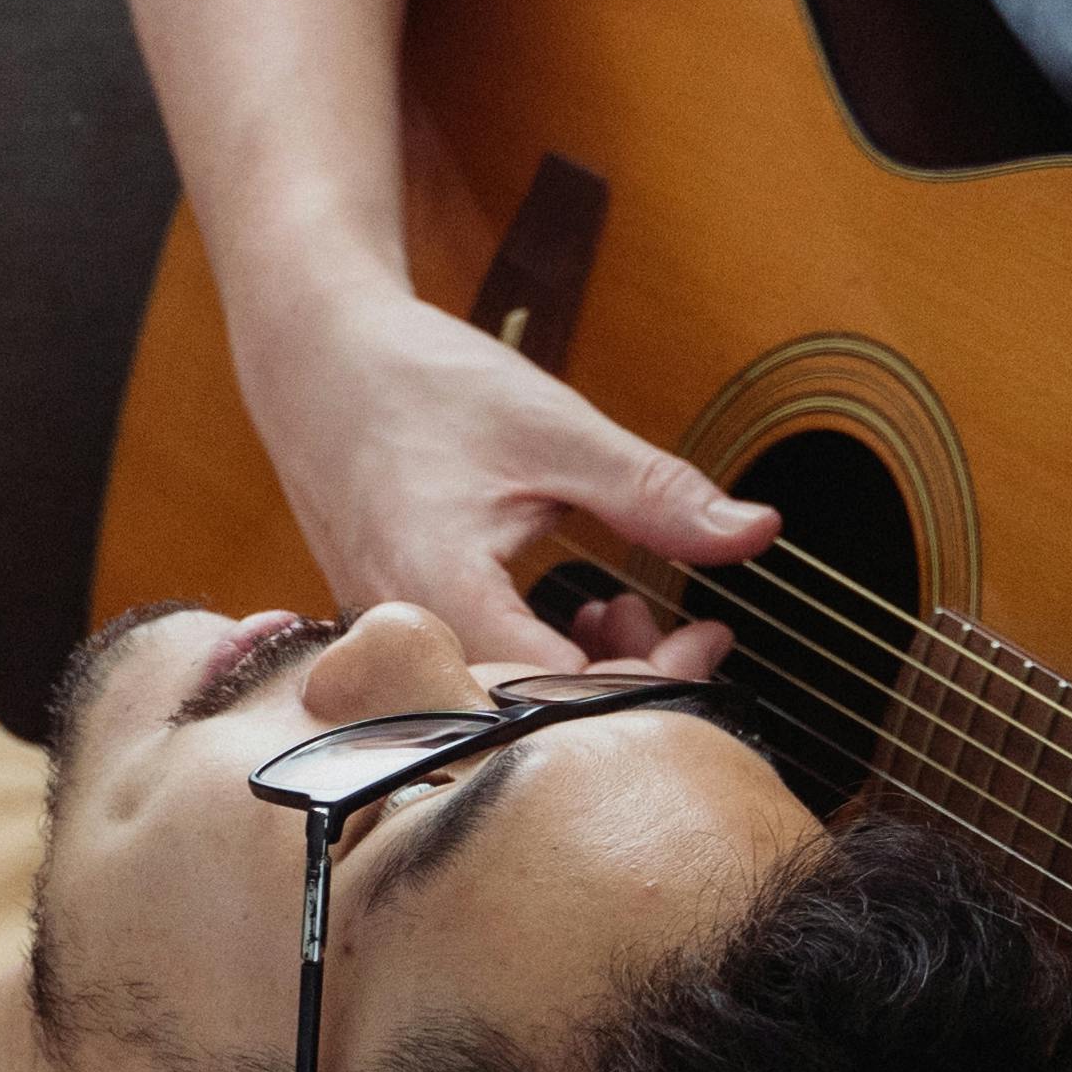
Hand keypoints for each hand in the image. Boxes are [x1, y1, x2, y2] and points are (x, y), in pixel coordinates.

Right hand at [242, 286, 773, 678]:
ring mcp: (390, 644)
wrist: (315, 355)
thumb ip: (656, 494)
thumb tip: (756, 532)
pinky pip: (474, 678)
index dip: (652, 684)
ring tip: (624, 605)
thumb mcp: (557, 429)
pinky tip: (571, 608)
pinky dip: (538, 655)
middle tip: (689, 628)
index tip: (707, 637)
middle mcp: (402, 637)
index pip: (560, 695)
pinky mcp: (394, 636)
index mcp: (439, 590)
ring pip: (503, 702)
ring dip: (582, 670)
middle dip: (626, 682)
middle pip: (533, 716)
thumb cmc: (416, 382)